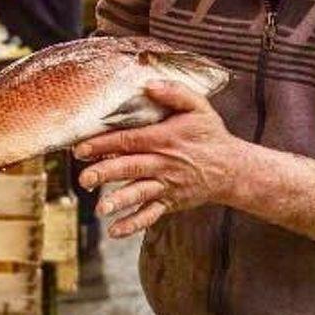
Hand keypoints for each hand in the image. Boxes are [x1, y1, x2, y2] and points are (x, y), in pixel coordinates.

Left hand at [72, 81, 241, 237]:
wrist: (232, 168)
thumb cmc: (210, 134)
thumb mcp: (199, 106)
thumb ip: (174, 92)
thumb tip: (148, 84)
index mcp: (164, 138)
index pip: (129, 140)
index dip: (104, 144)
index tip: (81, 148)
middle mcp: (163, 163)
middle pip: (130, 167)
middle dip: (105, 172)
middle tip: (83, 178)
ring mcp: (167, 185)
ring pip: (139, 193)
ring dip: (120, 201)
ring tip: (101, 209)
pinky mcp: (170, 202)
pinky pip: (150, 215)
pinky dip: (133, 224)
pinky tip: (114, 231)